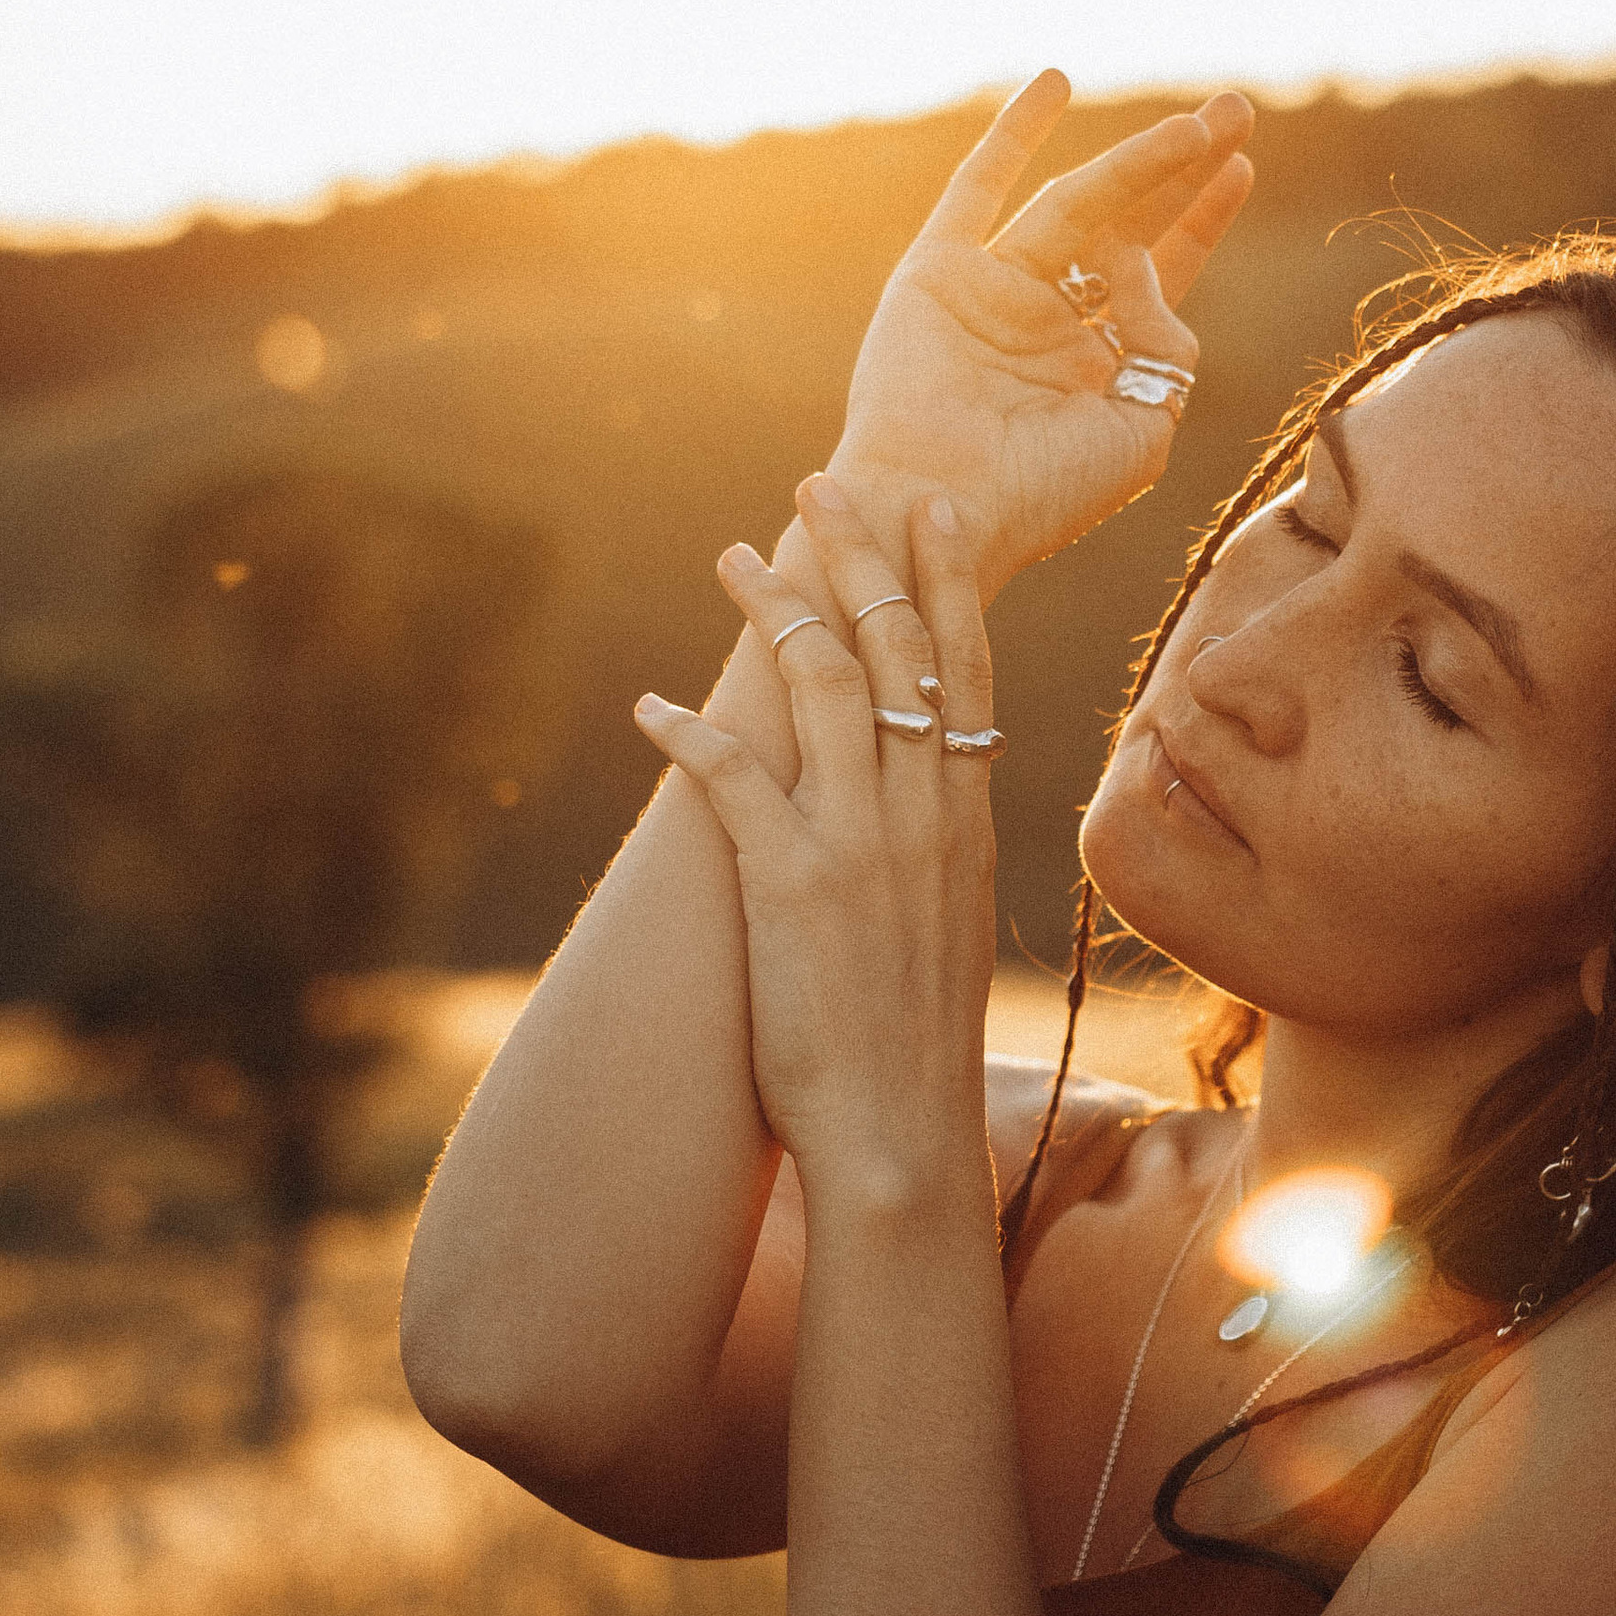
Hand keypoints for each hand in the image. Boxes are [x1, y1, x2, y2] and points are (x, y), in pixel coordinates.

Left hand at [636, 478, 1002, 1213]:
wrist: (902, 1134)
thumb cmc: (915, 1042)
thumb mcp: (946, 920)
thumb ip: (934, 845)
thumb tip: (920, 794)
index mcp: (965, 817)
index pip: (966, 666)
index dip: (946, 578)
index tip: (932, 504)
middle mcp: (921, 813)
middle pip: (896, 647)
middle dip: (860, 553)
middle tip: (823, 481)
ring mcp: (858, 843)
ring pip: (823, 685)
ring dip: (774, 610)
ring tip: (736, 558)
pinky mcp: (791, 883)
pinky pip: (734, 776)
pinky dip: (690, 732)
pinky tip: (650, 706)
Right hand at [832, 71, 1252, 598]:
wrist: (939, 516)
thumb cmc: (1039, 497)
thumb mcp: (1140, 429)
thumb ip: (1164, 346)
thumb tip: (1145, 265)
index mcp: (1097, 365)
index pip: (1161, 273)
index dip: (1202, 217)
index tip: (1241, 164)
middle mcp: (1048, 321)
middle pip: (1128, 223)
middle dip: (1183, 169)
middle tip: (1235, 108)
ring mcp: (993, 293)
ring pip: (1077, 204)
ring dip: (1138, 161)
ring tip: (1195, 125)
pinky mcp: (937, 275)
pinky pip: (978, 190)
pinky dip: (1013, 136)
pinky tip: (1055, 83)